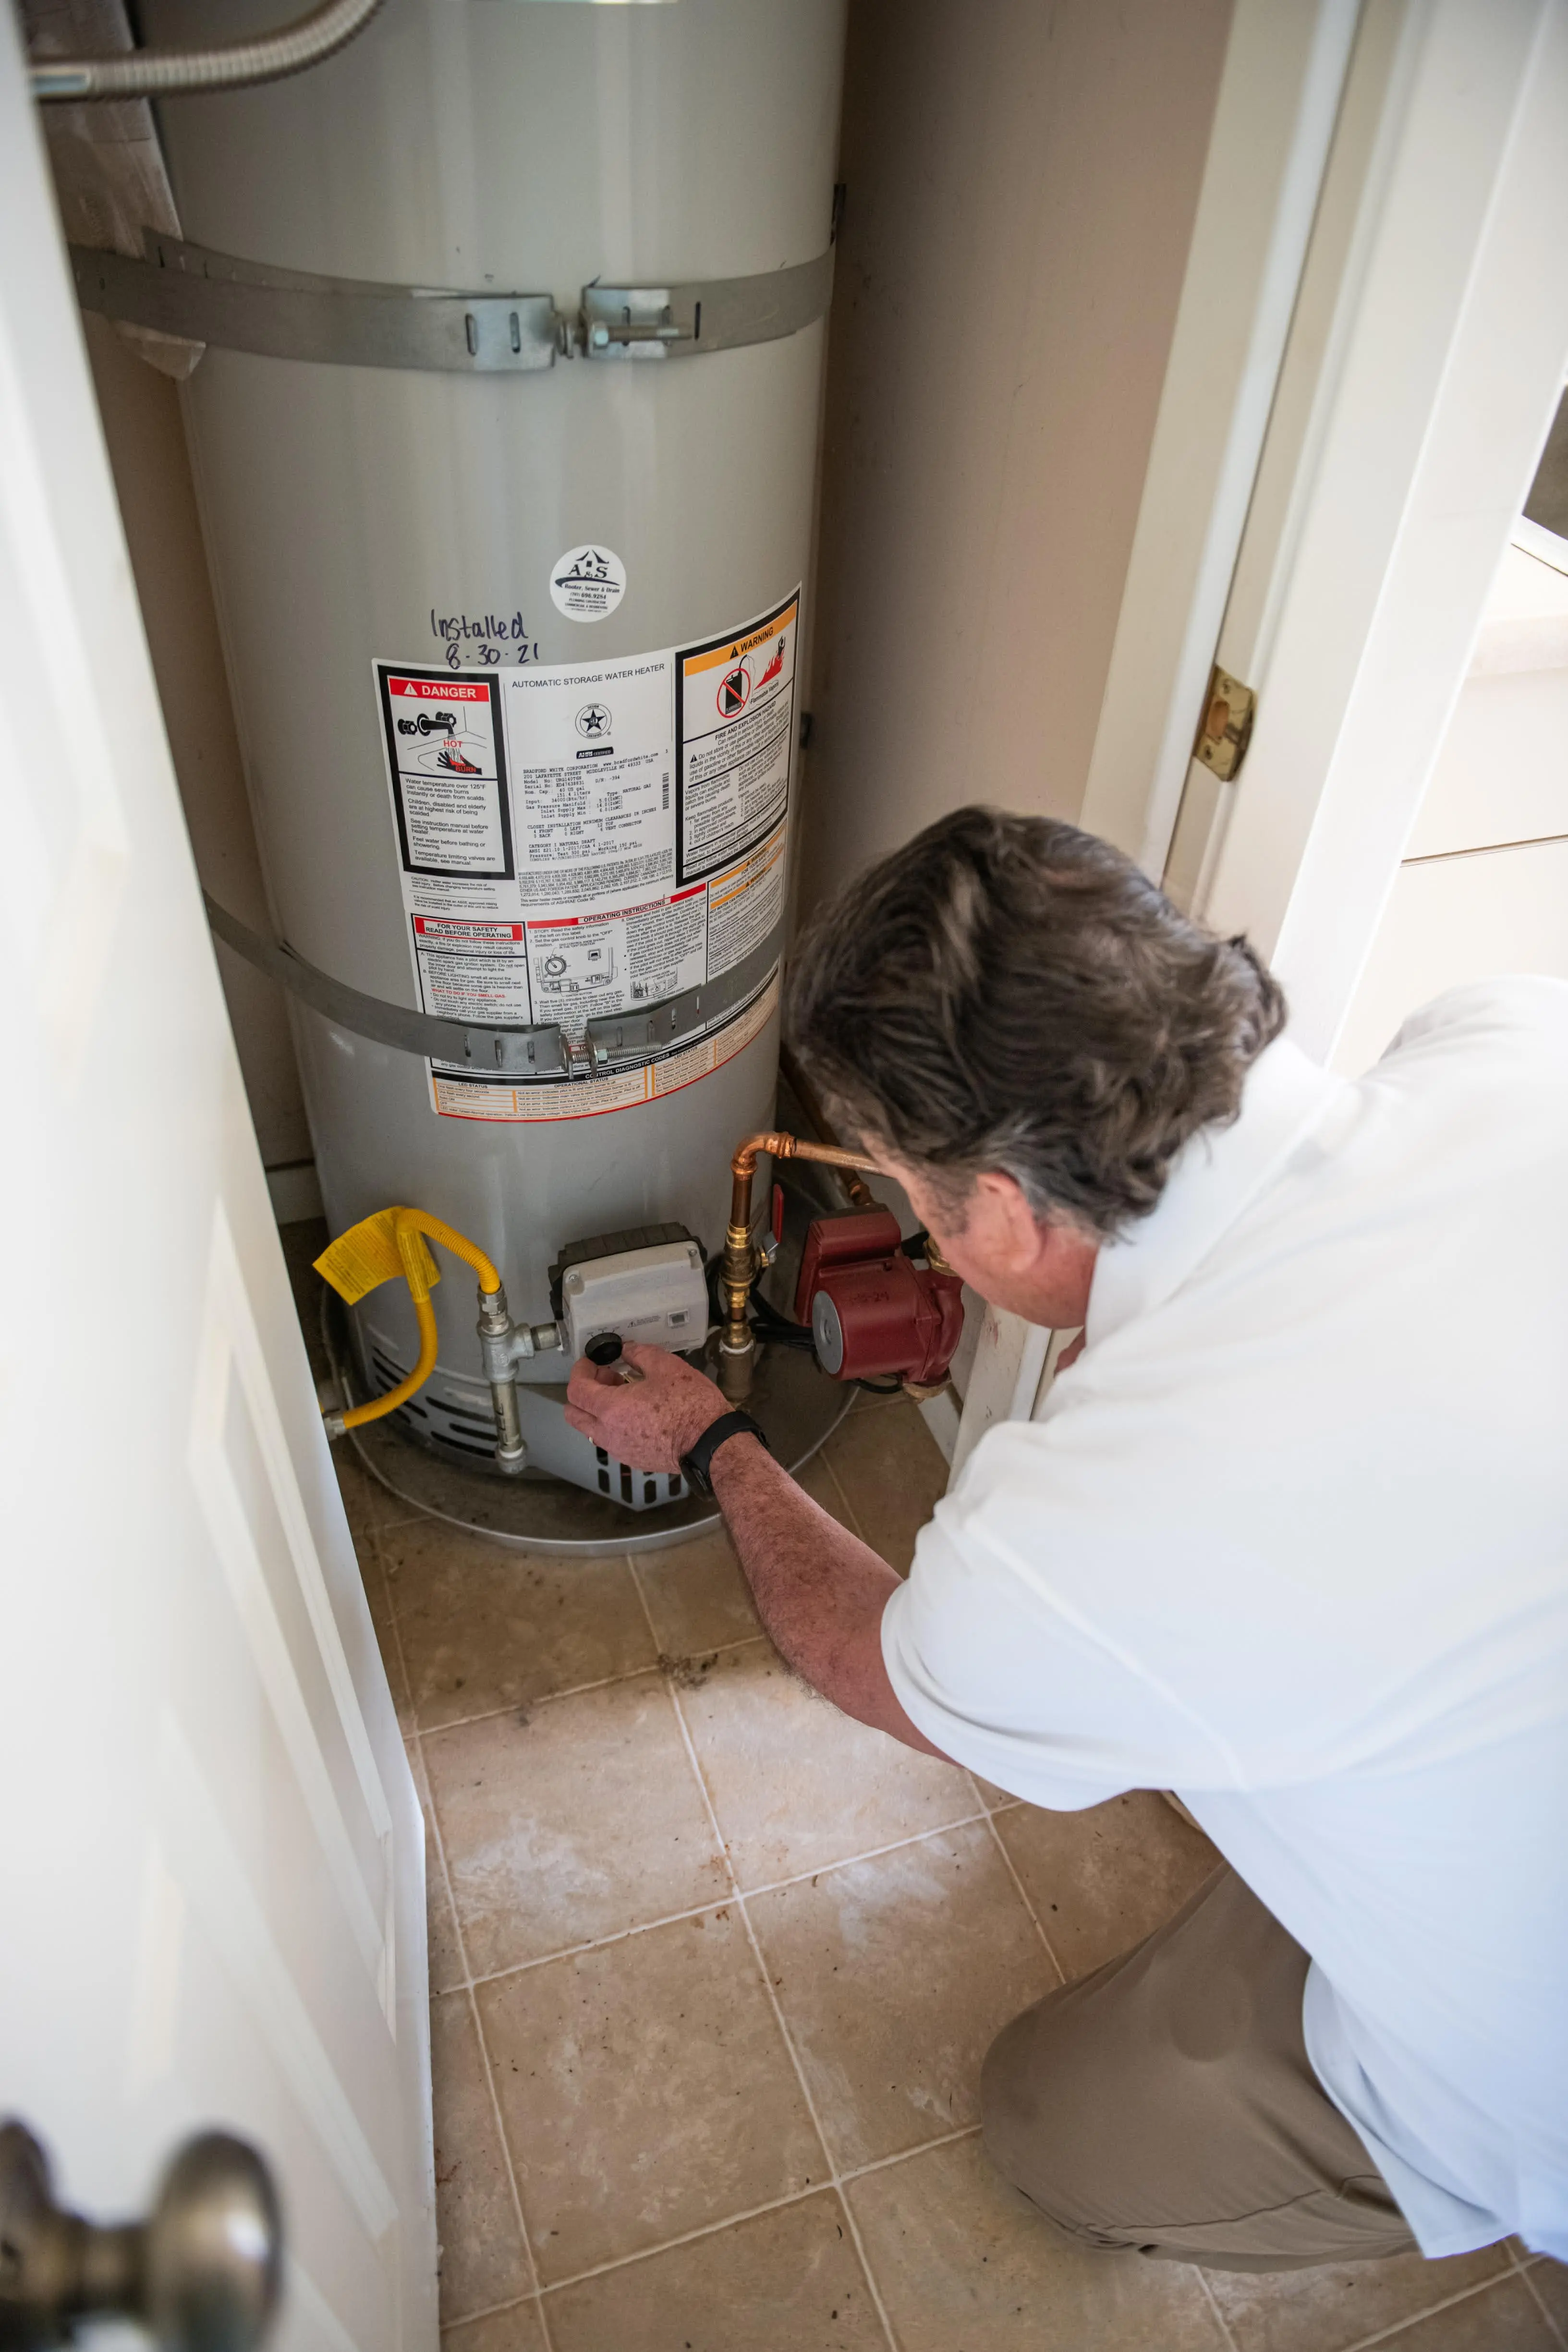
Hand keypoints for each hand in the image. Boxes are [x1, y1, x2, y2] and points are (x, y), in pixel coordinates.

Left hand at [564, 1341, 730, 1471]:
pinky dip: (613, 1424)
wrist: (711, 1443)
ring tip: (625, 1394)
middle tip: (606, 1378)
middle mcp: (609, 1433)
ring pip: (591, 1429)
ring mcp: (620, 1450)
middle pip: (574, 1414)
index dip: (580, 1371)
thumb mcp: (666, 1366)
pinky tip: (638, 1413)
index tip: (591, 1362)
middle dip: (583, 1392)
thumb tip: (625, 1350)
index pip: (576, 1390)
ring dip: (598, 1409)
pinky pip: (611, 1440)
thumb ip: (638, 1354)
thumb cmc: (691, 1404)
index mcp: (612, 1409)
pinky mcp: (633, 1460)